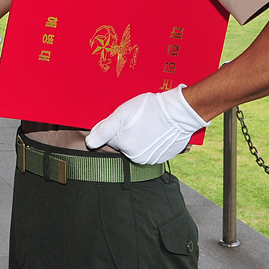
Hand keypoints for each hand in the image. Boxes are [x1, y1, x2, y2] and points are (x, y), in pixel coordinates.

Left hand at [85, 85, 207, 164]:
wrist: (178, 113)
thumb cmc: (149, 109)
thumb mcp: (121, 114)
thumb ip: (103, 130)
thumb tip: (89, 143)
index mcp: (123, 145)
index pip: (109, 137)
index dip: (114, 125)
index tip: (123, 118)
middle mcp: (135, 156)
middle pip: (123, 143)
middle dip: (126, 132)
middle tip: (137, 119)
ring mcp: (149, 158)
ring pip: (137, 147)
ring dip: (139, 137)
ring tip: (148, 124)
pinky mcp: (161, 157)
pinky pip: (151, 150)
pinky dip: (151, 142)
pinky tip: (156, 131)